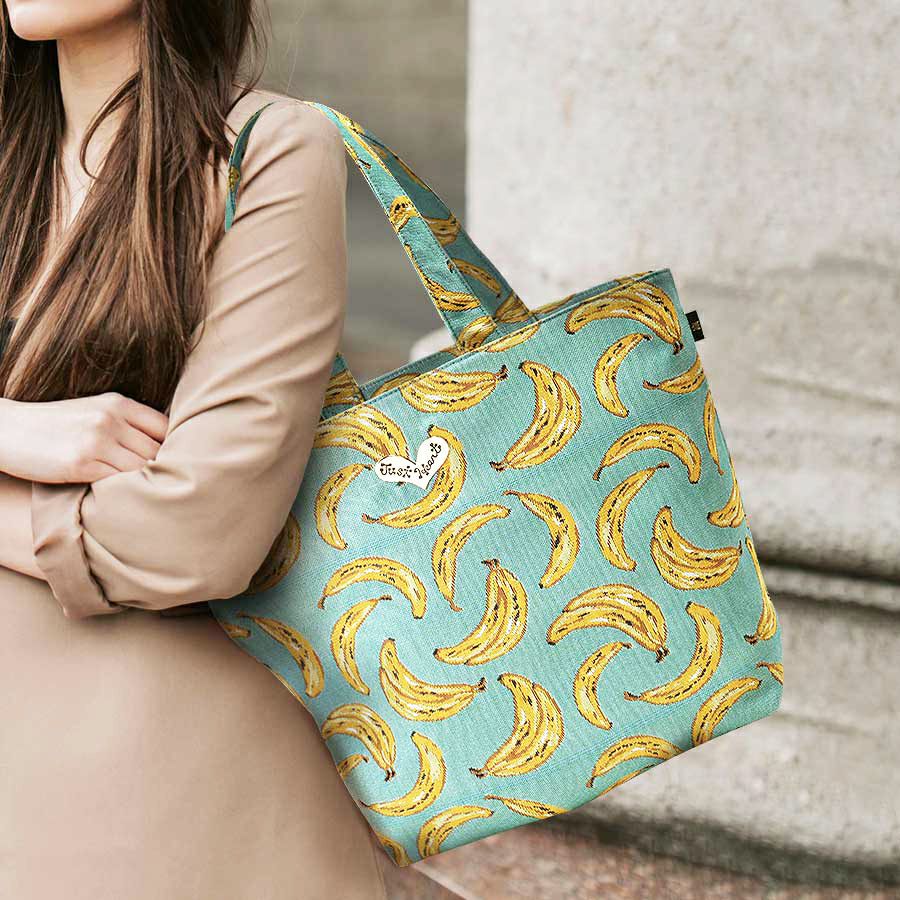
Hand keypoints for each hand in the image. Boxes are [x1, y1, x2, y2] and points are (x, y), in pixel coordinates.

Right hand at [0, 392, 168, 483]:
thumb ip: (128, 423)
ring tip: (151, 496)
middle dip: (164, 470)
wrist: (8, 430)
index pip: (165, 427)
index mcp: (119, 404)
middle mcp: (110, 419)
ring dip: (147, 484)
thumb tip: (167, 447)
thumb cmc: (57, 425)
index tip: (178, 464)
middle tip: (170, 486)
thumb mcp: (96, 411)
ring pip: (141, 469)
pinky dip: (125, 492)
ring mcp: (96, 441)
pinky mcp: (81, 464)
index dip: (175, 448)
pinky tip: (126, 497)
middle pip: (157, 450)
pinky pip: (118, 482)